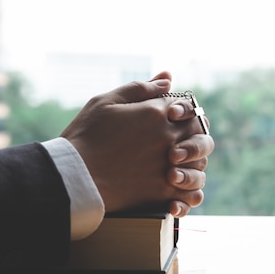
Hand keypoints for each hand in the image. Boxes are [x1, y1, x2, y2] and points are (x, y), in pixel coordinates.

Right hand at [61, 71, 213, 215]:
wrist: (73, 176)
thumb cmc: (85, 136)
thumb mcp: (106, 101)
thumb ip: (141, 88)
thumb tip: (167, 79)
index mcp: (157, 113)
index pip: (188, 106)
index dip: (183, 110)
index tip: (173, 116)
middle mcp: (169, 138)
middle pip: (199, 132)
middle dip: (193, 133)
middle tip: (177, 139)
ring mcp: (169, 165)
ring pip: (201, 164)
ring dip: (194, 163)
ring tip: (176, 164)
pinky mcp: (163, 191)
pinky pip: (191, 194)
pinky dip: (189, 193)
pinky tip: (177, 189)